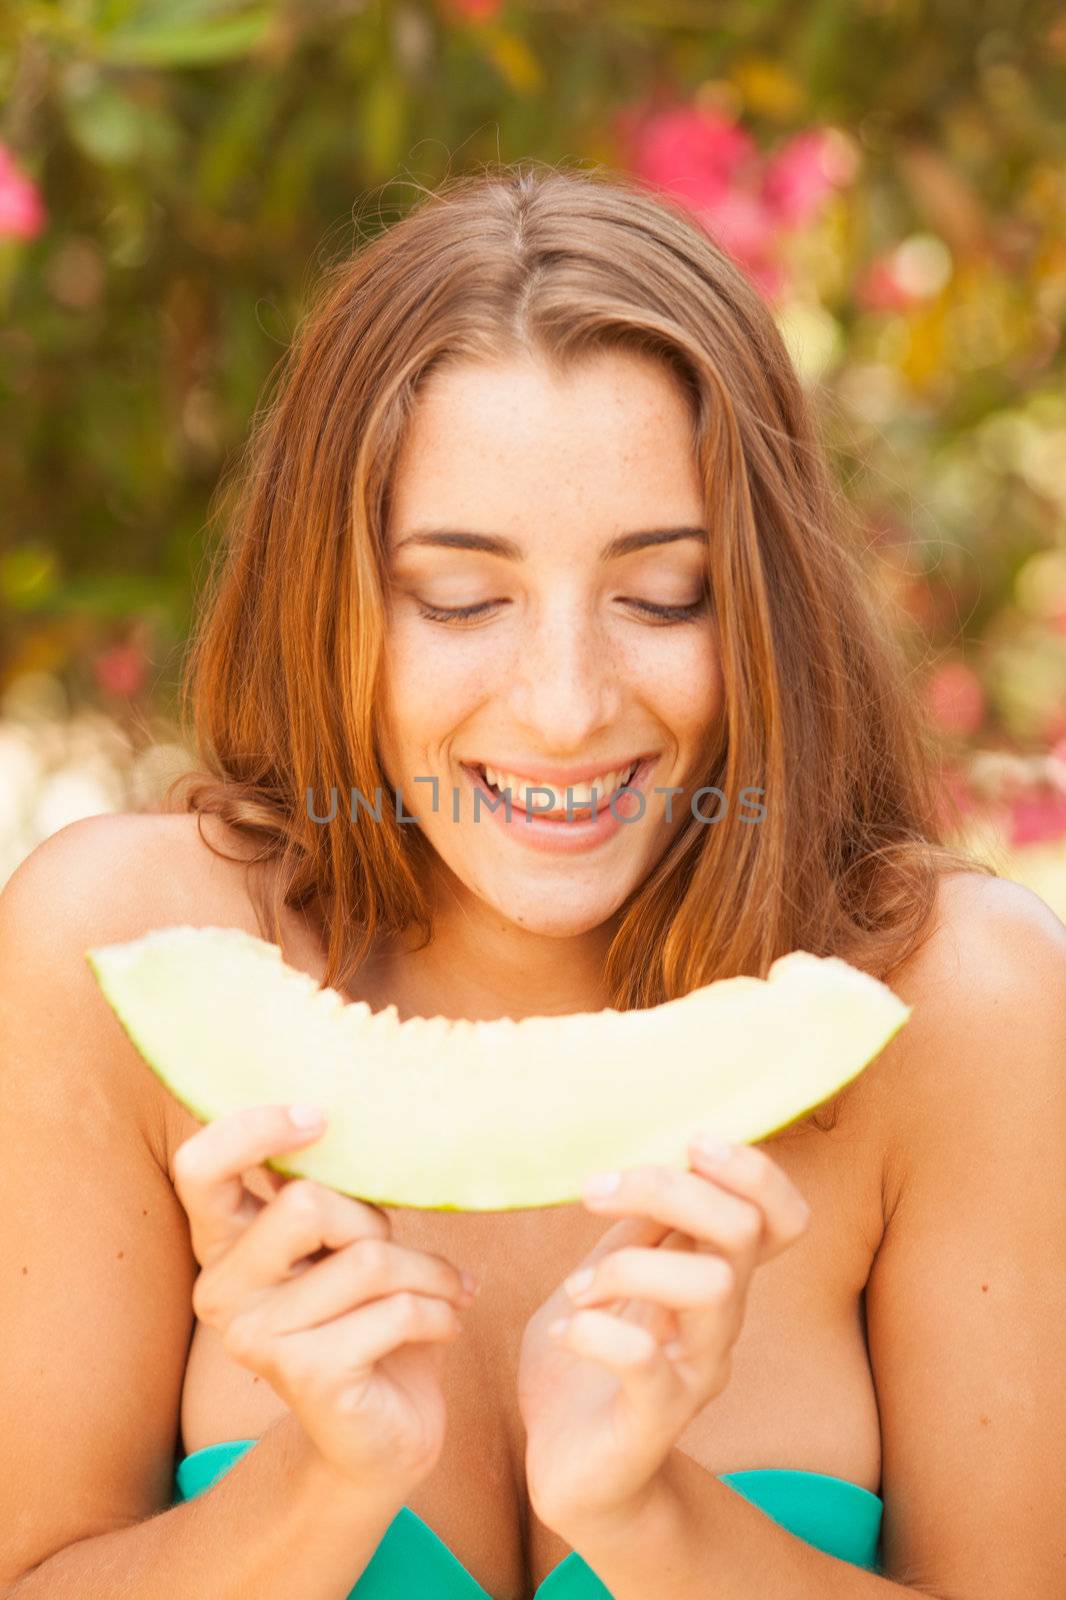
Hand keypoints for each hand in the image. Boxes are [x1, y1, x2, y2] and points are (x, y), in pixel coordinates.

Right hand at [172, 1103, 476, 1497]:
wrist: (379, 1437)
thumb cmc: (368, 1318)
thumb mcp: (346, 1242)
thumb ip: (332, 1192)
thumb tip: (353, 1122)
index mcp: (224, 1243)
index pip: (199, 1167)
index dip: (254, 1129)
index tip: (319, 1119)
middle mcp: (221, 1288)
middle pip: (306, 1201)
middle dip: (374, 1219)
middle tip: (398, 1250)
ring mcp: (256, 1336)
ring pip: (366, 1257)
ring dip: (426, 1271)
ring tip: (445, 1289)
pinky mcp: (303, 1375)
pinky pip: (394, 1310)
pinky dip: (437, 1312)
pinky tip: (444, 1325)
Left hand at [517, 1134, 810, 1535]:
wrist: (572, 1473)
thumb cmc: (588, 1362)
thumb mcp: (608, 1273)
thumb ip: (638, 1225)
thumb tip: (658, 1155)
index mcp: (713, 1275)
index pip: (781, 1216)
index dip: (752, 1169)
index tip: (688, 1143)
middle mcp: (721, 1320)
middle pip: (742, 1231)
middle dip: (668, 1188)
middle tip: (596, 1192)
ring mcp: (696, 1372)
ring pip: (711, 1287)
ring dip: (630, 1265)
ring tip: (578, 1287)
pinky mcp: (657, 1420)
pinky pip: (646, 1360)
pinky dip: (596, 1330)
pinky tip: (568, 1330)